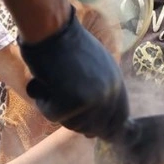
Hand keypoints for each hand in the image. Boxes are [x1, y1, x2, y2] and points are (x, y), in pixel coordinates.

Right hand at [19, 6, 128, 139]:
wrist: (53, 31)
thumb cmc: (68, 45)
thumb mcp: (97, 68)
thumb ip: (101, 94)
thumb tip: (93, 132)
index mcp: (118, 85)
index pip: (119, 120)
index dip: (104, 129)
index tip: (91, 132)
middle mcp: (110, 95)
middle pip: (92, 129)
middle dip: (75, 119)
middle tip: (62, 96)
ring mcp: (92, 101)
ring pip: (71, 124)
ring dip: (58, 109)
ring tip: (56, 82)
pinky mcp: (72, 104)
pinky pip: (53, 116)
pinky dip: (44, 102)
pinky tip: (46, 81)